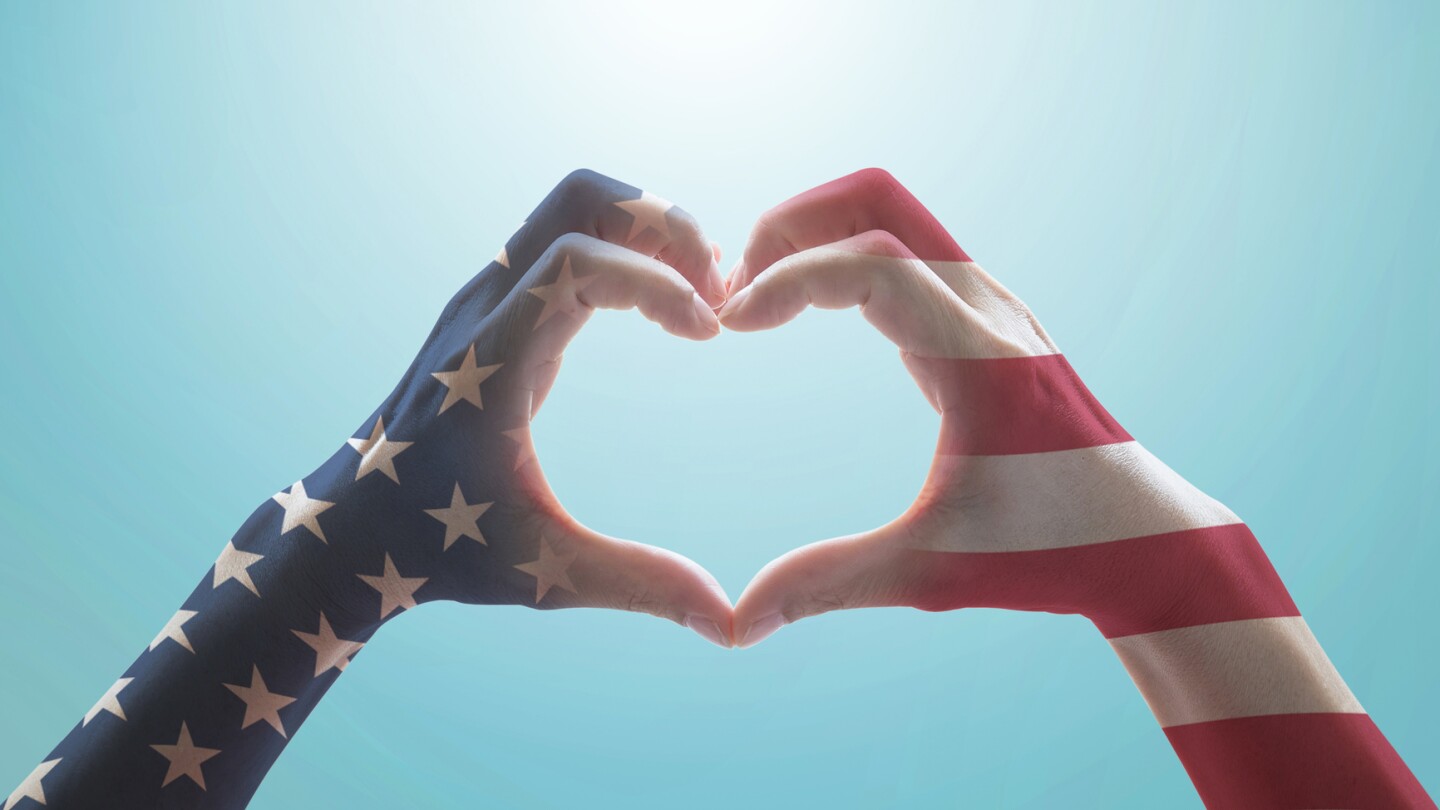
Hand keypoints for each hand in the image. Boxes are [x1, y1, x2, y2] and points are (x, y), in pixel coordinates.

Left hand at [297, 168, 733, 644]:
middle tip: (718, 290)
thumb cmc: (439, 545)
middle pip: (580, 197)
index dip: (659, 283)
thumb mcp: (543, 571)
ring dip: (649, 230)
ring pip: (574, 206)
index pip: (581, 262)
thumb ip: (635, 584)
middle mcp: (484, 308)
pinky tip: (667, 307)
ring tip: (704, 296)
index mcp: (491, 359)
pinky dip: (627, 249)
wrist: (353, 524)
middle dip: (664, 224)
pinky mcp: (497, 306)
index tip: (709, 335)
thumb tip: (726, 621)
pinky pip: (568, 238)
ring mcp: (486, 298)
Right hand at [719, 168, 1251, 645]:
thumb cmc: (1051, 551)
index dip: (788, 280)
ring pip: (892, 214)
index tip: (730, 326)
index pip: (870, 264)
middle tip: (734, 288)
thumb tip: (737, 623)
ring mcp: (990, 306)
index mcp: (980, 357)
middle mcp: (989, 310)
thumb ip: (830, 585)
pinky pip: (903, 251)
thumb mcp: (932, 573)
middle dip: (790, 224)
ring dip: (815, 235)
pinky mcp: (982, 319)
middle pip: (877, 198)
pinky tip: (803, 312)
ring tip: (756, 299)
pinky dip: (842, 257)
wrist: (1143, 538)